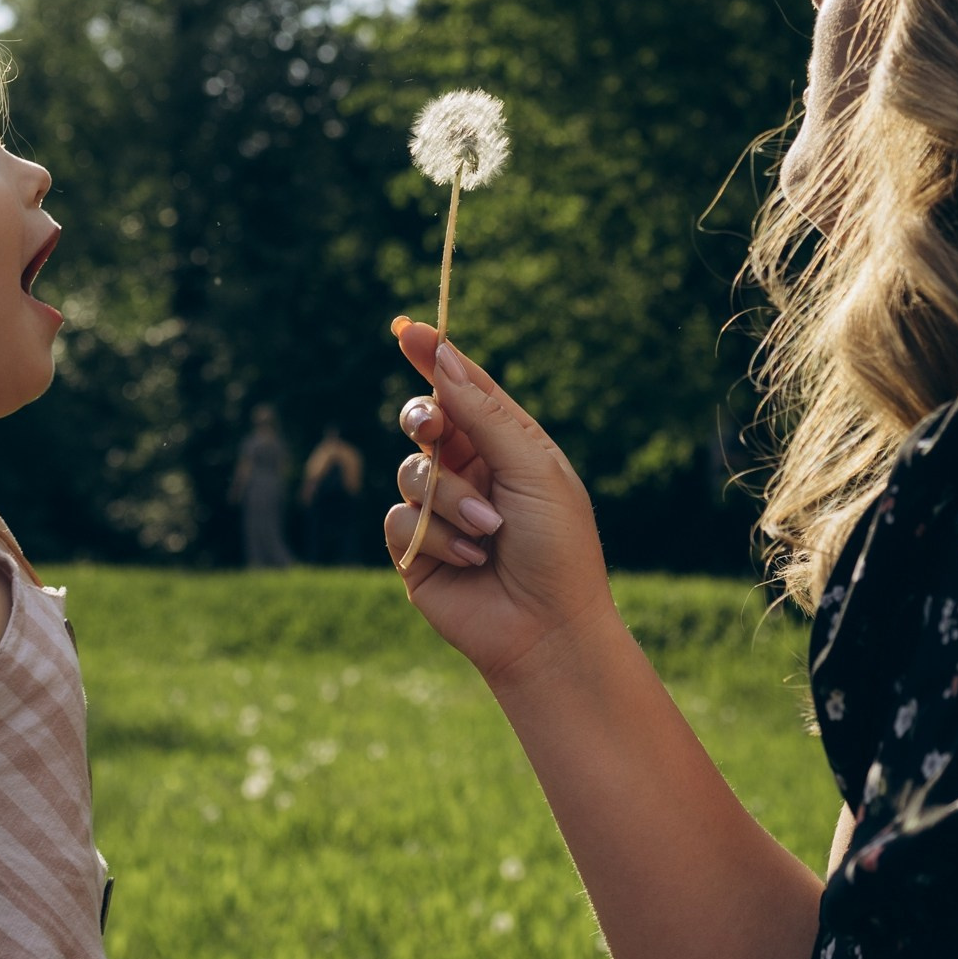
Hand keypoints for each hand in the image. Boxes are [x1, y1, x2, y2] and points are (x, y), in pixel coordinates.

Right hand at [388, 323, 617, 693]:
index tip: (407, 328)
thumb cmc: (558, 548)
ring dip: (449, 500)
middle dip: (423, 418)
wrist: (547, 630)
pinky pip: (399, 518)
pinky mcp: (416, 550)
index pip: (465, 389)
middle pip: (424, 420)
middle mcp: (471, 472)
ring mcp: (441, 510)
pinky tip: (470, 560)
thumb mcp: (533, 469)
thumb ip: (485, 416)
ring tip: (488, 532)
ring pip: (410, 470)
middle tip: (431, 427)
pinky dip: (435, 536)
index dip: (436, 357)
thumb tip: (447, 362)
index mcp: (507, 445)